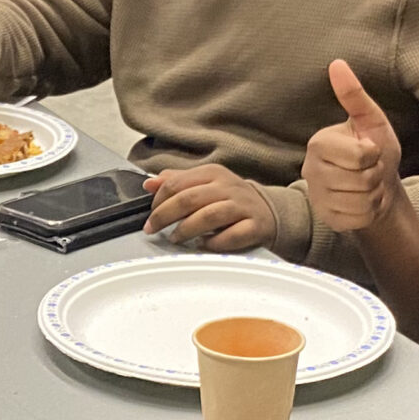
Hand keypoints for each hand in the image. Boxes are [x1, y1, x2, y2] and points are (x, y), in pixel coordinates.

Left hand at [143, 164, 277, 250]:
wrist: (269, 210)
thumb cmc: (229, 199)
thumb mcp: (204, 184)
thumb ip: (176, 182)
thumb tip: (149, 184)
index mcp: (212, 173)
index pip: (177, 183)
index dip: (159, 200)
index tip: (150, 215)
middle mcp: (228, 187)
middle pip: (189, 199)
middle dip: (165, 215)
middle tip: (153, 229)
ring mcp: (242, 206)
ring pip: (209, 216)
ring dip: (187, 229)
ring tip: (175, 238)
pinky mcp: (255, 226)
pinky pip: (232, 235)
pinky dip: (215, 243)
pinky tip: (204, 245)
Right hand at [300, 60, 403, 232]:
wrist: (378, 187)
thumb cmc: (374, 150)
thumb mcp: (371, 121)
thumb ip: (354, 96)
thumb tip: (338, 64)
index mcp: (318, 143)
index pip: (360, 155)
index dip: (373, 155)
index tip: (369, 152)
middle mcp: (311, 170)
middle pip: (361, 179)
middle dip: (375, 176)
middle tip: (369, 171)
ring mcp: (317, 196)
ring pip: (360, 200)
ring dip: (373, 195)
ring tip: (366, 186)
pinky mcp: (326, 217)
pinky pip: (357, 218)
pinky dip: (368, 212)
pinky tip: (361, 203)